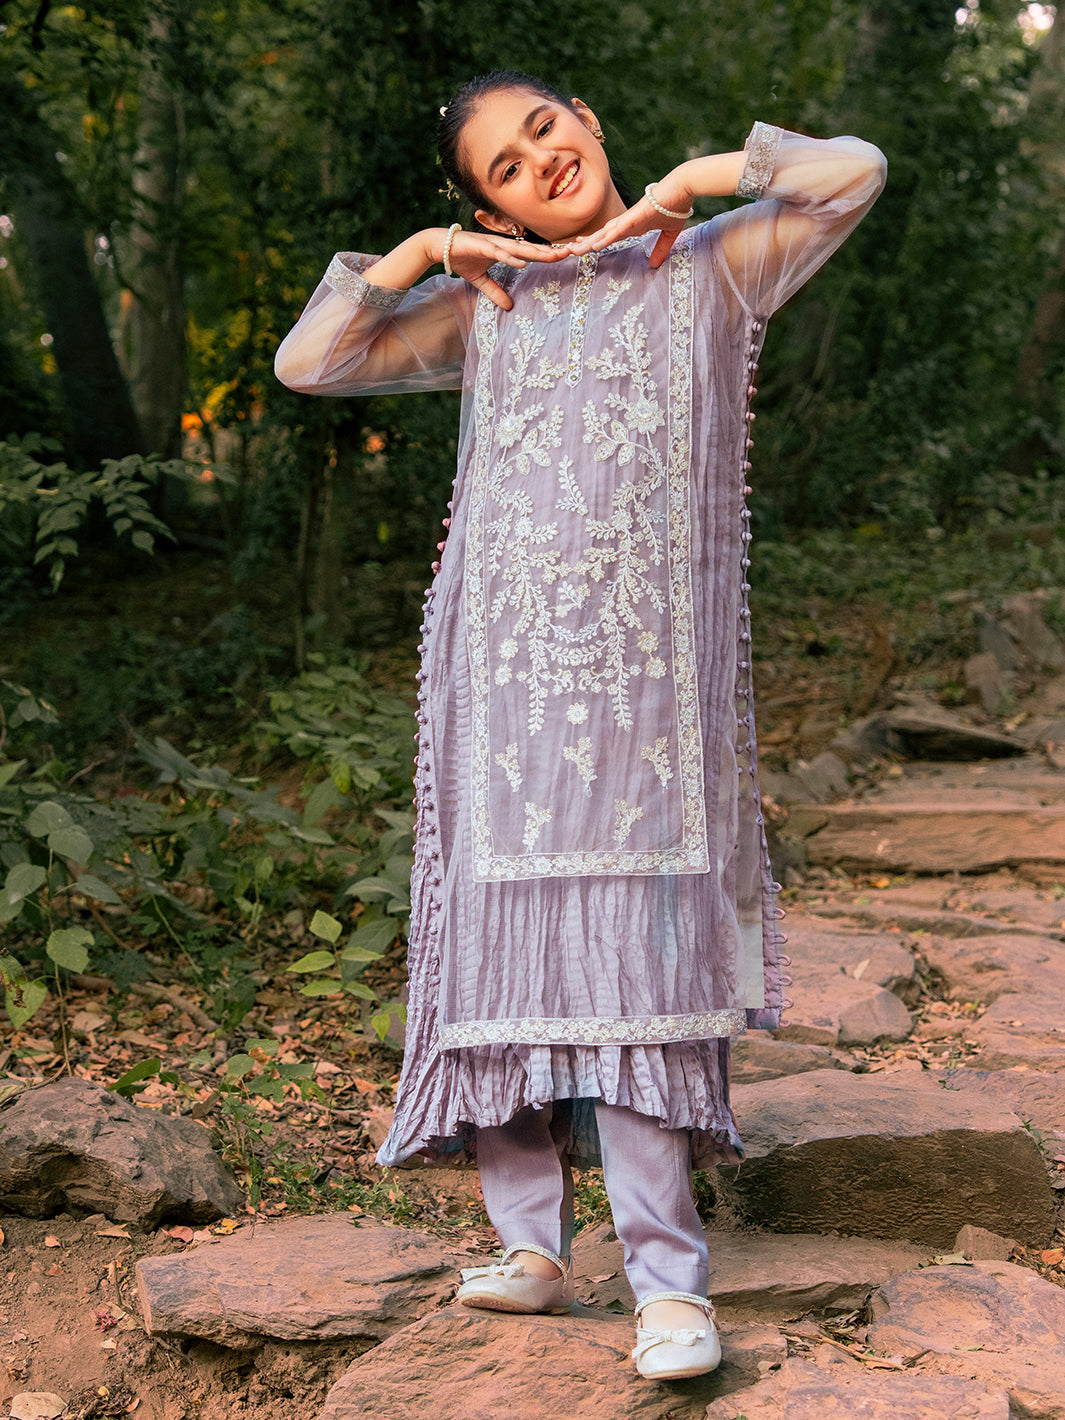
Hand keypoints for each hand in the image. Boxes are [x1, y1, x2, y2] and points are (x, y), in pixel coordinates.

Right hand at [438, 229, 570, 309]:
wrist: (441, 247)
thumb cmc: (462, 259)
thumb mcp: (481, 281)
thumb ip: (496, 292)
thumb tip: (509, 307)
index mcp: (506, 251)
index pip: (532, 253)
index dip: (548, 255)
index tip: (566, 257)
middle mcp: (503, 245)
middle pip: (532, 249)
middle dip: (551, 251)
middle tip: (572, 252)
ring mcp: (493, 244)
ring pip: (520, 249)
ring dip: (537, 252)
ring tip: (554, 256)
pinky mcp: (482, 246)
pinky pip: (499, 253)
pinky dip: (511, 257)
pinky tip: (523, 261)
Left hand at [567, 166, 695, 268]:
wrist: (683, 187)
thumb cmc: (676, 205)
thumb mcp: (668, 233)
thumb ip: (660, 248)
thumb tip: (654, 265)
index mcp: (633, 225)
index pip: (609, 235)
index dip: (594, 241)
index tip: (580, 247)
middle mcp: (627, 221)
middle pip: (601, 235)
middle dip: (585, 243)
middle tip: (567, 250)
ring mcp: (630, 218)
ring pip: (605, 233)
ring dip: (589, 242)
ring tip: (573, 251)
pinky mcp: (636, 215)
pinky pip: (618, 229)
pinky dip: (607, 238)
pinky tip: (595, 246)